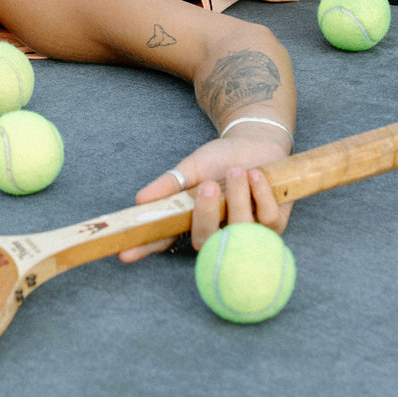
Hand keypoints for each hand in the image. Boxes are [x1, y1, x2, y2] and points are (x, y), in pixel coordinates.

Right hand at [118, 135, 291, 262]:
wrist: (258, 143)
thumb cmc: (222, 159)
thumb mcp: (193, 167)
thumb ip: (170, 183)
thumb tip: (140, 200)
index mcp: (193, 221)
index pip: (164, 240)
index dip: (144, 249)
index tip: (124, 253)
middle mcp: (218, 233)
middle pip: (203, 241)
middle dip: (205, 214)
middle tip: (206, 185)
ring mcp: (246, 233)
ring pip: (239, 230)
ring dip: (236, 197)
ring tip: (237, 171)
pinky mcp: (273, 225)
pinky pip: (267, 219)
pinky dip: (260, 194)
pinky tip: (256, 175)